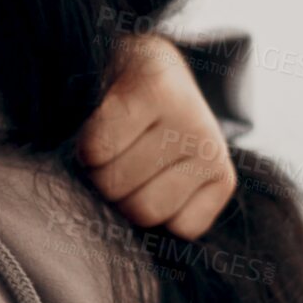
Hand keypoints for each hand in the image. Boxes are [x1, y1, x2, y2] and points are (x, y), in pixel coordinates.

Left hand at [79, 34, 236, 238]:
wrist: (168, 74)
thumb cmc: (120, 88)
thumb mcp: (97, 84)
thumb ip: (78, 117)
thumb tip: (82, 167)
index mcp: (154, 89)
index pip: (95, 151)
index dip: (84, 153)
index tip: (92, 139)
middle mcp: (190, 122)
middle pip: (117, 187)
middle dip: (104, 179)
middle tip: (113, 161)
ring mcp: (212, 152)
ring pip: (147, 212)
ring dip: (131, 200)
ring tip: (134, 176)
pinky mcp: (224, 180)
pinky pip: (183, 228)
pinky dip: (166, 218)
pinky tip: (162, 188)